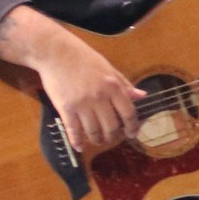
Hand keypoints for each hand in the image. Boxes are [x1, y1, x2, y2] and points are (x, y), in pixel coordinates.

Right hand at [16, 22, 141, 156]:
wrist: (56, 52)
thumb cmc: (84, 59)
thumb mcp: (109, 69)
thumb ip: (125, 85)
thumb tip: (142, 96)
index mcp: (114, 87)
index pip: (129, 113)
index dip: (132, 127)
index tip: (132, 134)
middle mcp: (100, 98)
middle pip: (112, 126)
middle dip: (113, 136)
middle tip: (112, 139)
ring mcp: (82, 104)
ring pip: (93, 130)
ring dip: (97, 139)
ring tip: (98, 141)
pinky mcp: (65, 108)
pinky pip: (73, 129)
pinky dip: (77, 141)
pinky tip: (80, 147)